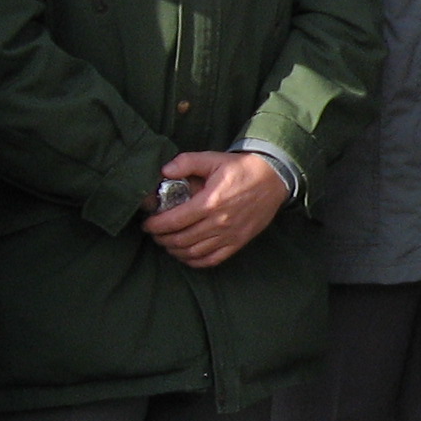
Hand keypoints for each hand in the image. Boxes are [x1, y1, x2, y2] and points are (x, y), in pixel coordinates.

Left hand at [144, 150, 287, 268]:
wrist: (274, 179)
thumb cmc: (241, 168)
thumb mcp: (213, 159)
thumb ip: (186, 162)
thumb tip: (164, 171)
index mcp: (210, 202)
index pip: (174, 221)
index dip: (155, 225)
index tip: (147, 224)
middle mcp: (219, 222)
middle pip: (181, 239)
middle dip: (162, 239)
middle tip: (154, 234)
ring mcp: (229, 235)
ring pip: (194, 252)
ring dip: (175, 251)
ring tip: (167, 243)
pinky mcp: (238, 242)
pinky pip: (212, 260)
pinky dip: (195, 261)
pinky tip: (186, 255)